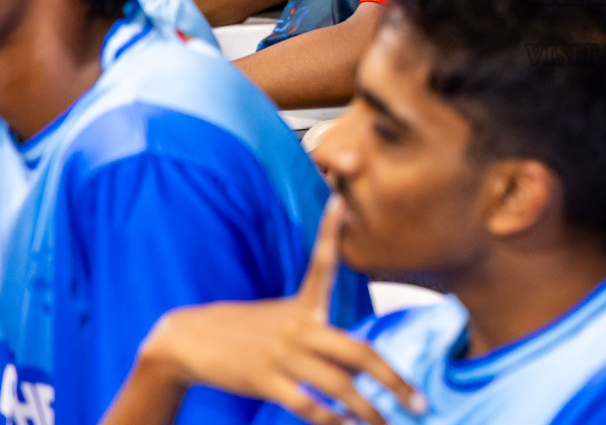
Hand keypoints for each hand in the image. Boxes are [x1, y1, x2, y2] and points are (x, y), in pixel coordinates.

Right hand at [136, 199, 422, 424]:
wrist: (185, 341)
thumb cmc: (244, 330)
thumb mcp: (281, 318)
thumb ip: (319, 329)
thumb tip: (357, 364)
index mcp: (303, 306)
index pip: (321, 262)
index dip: (329, 230)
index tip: (341, 201)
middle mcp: (298, 328)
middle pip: (358, 353)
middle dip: (393, 380)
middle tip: (419, 403)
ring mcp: (281, 355)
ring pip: (337, 385)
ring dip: (367, 410)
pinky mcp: (263, 380)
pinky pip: (304, 403)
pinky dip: (328, 418)